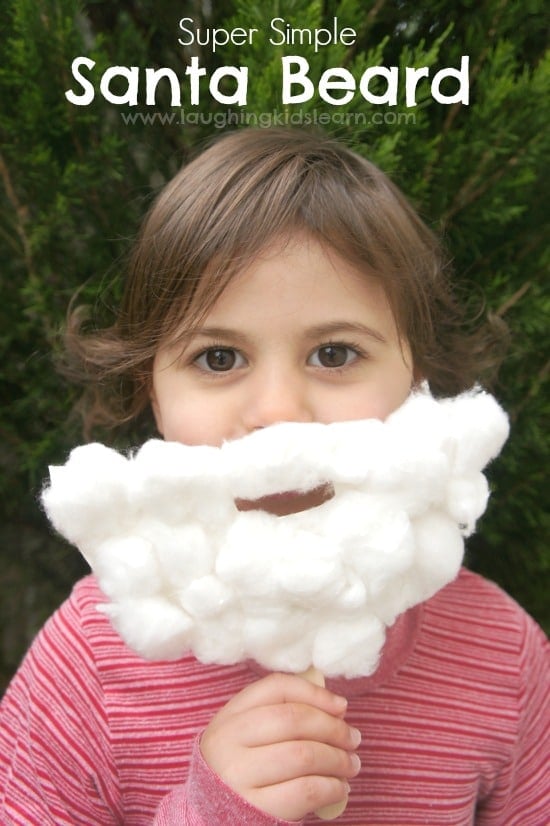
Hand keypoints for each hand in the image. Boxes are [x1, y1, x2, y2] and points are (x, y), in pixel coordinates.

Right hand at [200, 672, 360, 820]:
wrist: (211, 817)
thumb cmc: (242, 770)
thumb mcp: (246, 736)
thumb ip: (278, 715)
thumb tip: (335, 708)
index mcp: (230, 717)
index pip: (277, 688)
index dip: (315, 694)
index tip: (341, 706)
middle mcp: (229, 742)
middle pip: (293, 720)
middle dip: (333, 728)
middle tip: (353, 738)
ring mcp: (239, 777)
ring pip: (303, 755)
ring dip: (338, 758)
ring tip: (351, 764)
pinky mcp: (255, 809)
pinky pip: (305, 790)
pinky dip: (332, 787)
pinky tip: (339, 787)